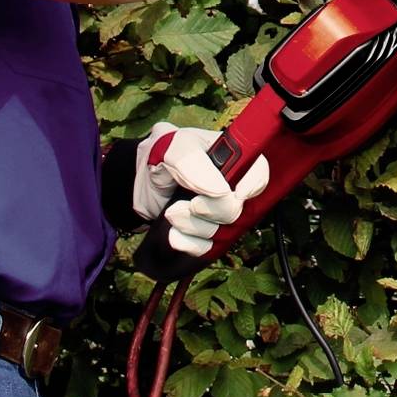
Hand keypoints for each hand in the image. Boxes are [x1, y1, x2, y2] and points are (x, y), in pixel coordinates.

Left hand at [132, 122, 269, 256]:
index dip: (254, 184)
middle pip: (239, 208)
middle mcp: (229, 186)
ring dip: (193, 226)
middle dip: (213, 210)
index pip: (259, 171)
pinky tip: (173, 233)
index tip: (237, 194)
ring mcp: (217, 211)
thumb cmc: (160, 154)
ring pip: (221, 231)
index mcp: (232, 158)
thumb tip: (222, 191)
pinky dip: (187, 243)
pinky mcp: (203, 232)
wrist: (137, 181)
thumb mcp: (174, 148)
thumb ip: (194, 164)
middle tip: (191, 203)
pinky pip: (205, 248)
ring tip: (172, 212)